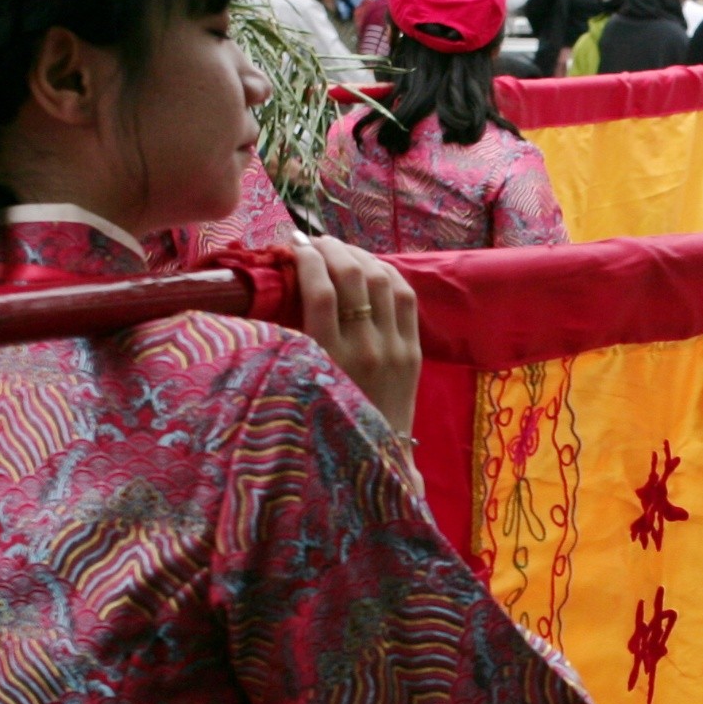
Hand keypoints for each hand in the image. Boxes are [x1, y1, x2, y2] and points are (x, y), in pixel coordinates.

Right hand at [292, 236, 421, 433]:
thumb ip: (296, 340)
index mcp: (329, 360)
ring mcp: (396, 348)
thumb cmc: (325, 424)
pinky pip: (405, 296)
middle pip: (353, 276)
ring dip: (359, 255)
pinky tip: (370, 267)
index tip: (293, 247)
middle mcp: (366, 349)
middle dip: (331, 249)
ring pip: (382, 279)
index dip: (306, 259)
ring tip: (339, 250)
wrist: (377, 461)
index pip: (320, 291)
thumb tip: (288, 286)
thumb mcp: (300, 385)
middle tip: (314, 242)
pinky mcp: (415, 351)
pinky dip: (386, 273)